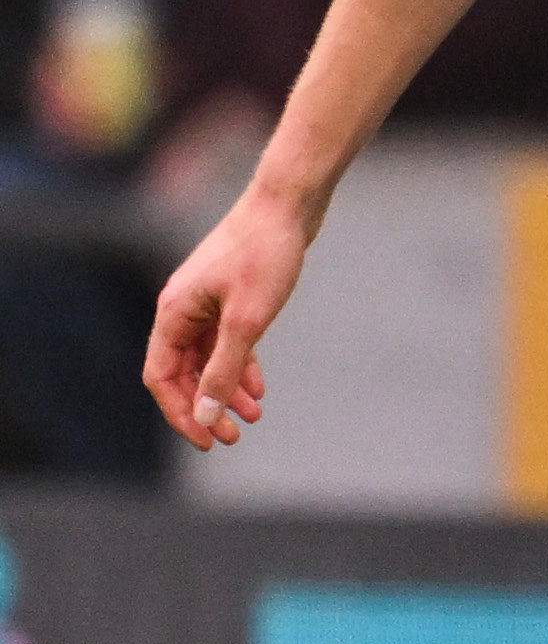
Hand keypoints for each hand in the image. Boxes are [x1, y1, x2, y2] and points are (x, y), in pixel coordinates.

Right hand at [144, 185, 315, 449]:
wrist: (289, 204)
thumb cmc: (266, 255)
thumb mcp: (247, 320)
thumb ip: (224, 369)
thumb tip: (205, 414)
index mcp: (173, 314)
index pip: (162, 378)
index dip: (181, 412)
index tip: (207, 440)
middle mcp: (181, 309)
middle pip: (183, 372)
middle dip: (206, 405)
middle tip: (234, 436)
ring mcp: (204, 301)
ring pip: (207, 358)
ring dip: (226, 388)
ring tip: (254, 416)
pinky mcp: (229, 294)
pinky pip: (226, 341)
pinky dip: (240, 364)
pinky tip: (259, 387)